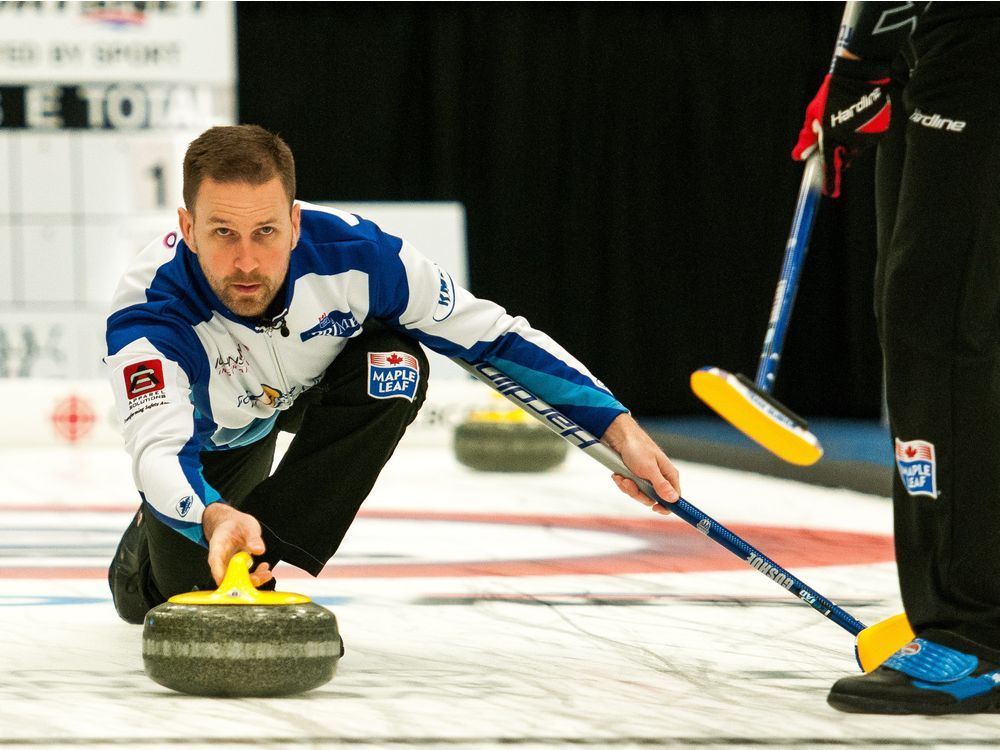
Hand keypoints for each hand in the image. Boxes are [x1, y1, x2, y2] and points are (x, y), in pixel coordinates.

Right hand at [201, 502, 272, 587]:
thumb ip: (253, 538)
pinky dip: (256, 577)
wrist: (233, 524)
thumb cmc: (235, 525)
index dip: (218, 571)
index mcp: (218, 545)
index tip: (224, 580)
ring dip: (252, 580)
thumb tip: (259, 550)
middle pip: (226, 575)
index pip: (215, 560)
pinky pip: (245, 577)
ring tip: (266, 573)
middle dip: (240, 581)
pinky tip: (265, 571)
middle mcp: (221, 559)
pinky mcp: (238, 569)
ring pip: (236, 579)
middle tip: (257, 578)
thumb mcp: (247, 526)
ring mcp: (229, 565)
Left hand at [602, 413, 679, 514]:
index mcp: (668, 475)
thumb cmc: (637, 448)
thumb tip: (674, 499)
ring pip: (639, 494)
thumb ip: (661, 485)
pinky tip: (618, 474)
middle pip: (652, 499)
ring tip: (622, 477)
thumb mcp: (649, 468)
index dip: (666, 506)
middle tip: (630, 483)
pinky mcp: (635, 477)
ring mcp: (646, 478)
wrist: (619, 437)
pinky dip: (622, 482)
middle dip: (638, 494)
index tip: (655, 508)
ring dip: (628, 487)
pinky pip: (629, 488)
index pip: (674, 498)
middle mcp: (659, 478)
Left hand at [792, 56, 895, 197]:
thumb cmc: (830, 94)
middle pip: (844, 159)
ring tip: (846, 119)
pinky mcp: (879, 130)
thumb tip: (798, 157)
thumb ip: (806, 138)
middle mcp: (850, 140)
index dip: (830, 183)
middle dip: (839, 154)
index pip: (830, 167)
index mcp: (831, 138)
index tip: (829, 194)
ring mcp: (866, 135)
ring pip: (856, 149)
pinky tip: (858, 117)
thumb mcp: (812, 115)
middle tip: (836, 139)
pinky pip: (868, 139)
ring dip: (850, 142)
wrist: (858, 75)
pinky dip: (862, 133)